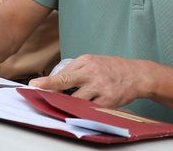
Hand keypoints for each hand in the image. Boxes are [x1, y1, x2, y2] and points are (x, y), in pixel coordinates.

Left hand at [29, 55, 152, 107]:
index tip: (34, 85)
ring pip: (77, 100)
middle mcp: (92, 72)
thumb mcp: (94, 62)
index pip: (63, 72)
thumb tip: (57, 82)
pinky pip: (90, 109)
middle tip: (37, 91)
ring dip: (68, 105)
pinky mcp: (108, 101)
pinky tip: (80, 111)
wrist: (138, 74)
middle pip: (66, 82)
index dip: (47, 81)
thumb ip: (77, 69)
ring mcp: (100, 87)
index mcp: (87, 61)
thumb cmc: (113, 69)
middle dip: (50, 88)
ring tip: (63, 107)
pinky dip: (83, 111)